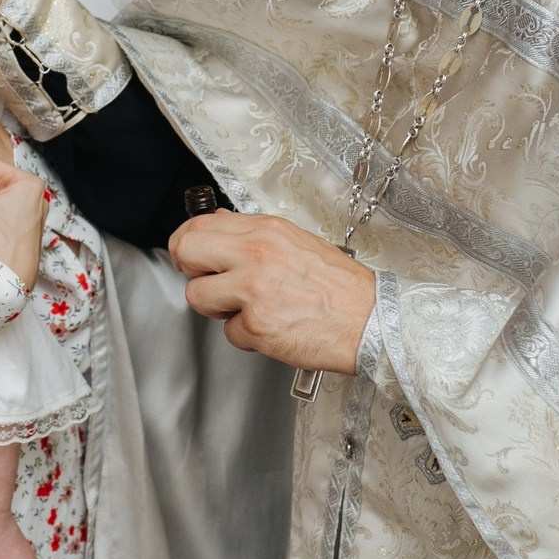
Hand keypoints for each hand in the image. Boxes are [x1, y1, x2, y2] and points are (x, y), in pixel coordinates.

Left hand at [168, 212, 375, 373]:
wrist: (371, 320)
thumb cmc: (339, 287)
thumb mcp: (296, 242)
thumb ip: (253, 236)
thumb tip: (217, 227)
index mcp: (266, 231)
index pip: (200, 224)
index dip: (188, 242)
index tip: (191, 254)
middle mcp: (256, 255)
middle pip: (187, 251)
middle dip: (189, 270)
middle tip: (206, 280)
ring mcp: (253, 291)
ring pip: (197, 296)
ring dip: (217, 308)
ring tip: (247, 308)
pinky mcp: (256, 326)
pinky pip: (228, 332)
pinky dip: (246, 335)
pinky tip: (271, 326)